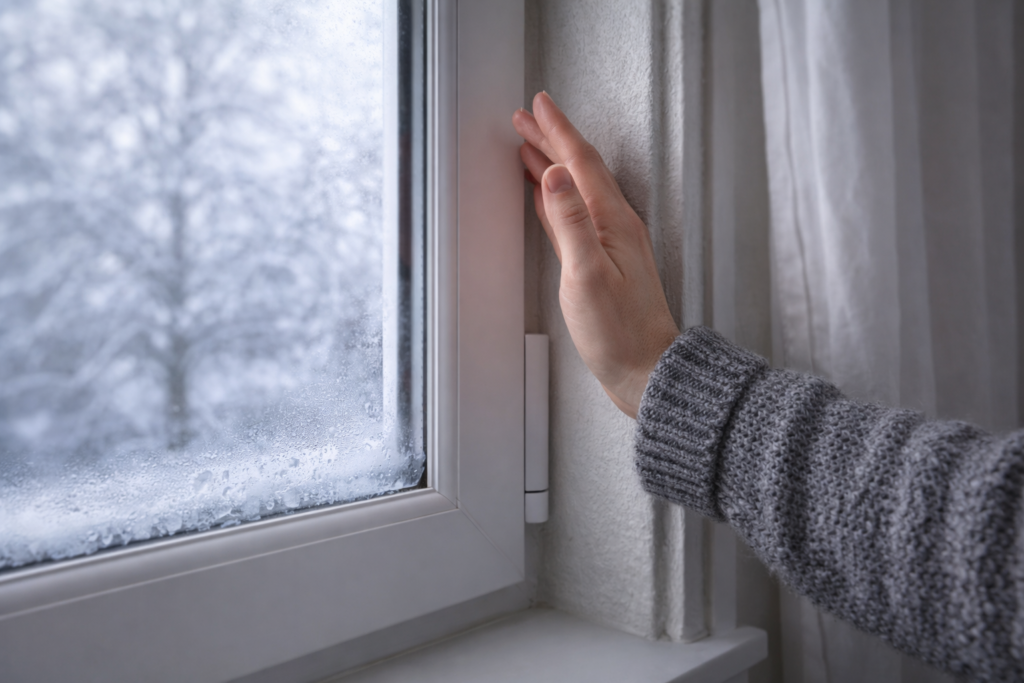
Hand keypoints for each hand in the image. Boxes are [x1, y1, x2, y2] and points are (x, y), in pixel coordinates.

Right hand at [512, 92, 679, 418]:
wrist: (646, 370)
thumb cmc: (619, 332)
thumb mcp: (587, 274)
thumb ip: (570, 222)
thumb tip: (553, 174)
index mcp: (612, 221)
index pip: (580, 162)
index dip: (557, 131)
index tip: (537, 106)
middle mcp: (614, 225)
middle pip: (578, 169)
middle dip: (550, 140)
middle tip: (523, 119)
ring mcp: (609, 243)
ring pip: (575, 190)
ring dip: (552, 166)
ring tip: (528, 148)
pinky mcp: (602, 262)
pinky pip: (573, 216)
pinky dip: (556, 199)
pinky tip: (546, 198)